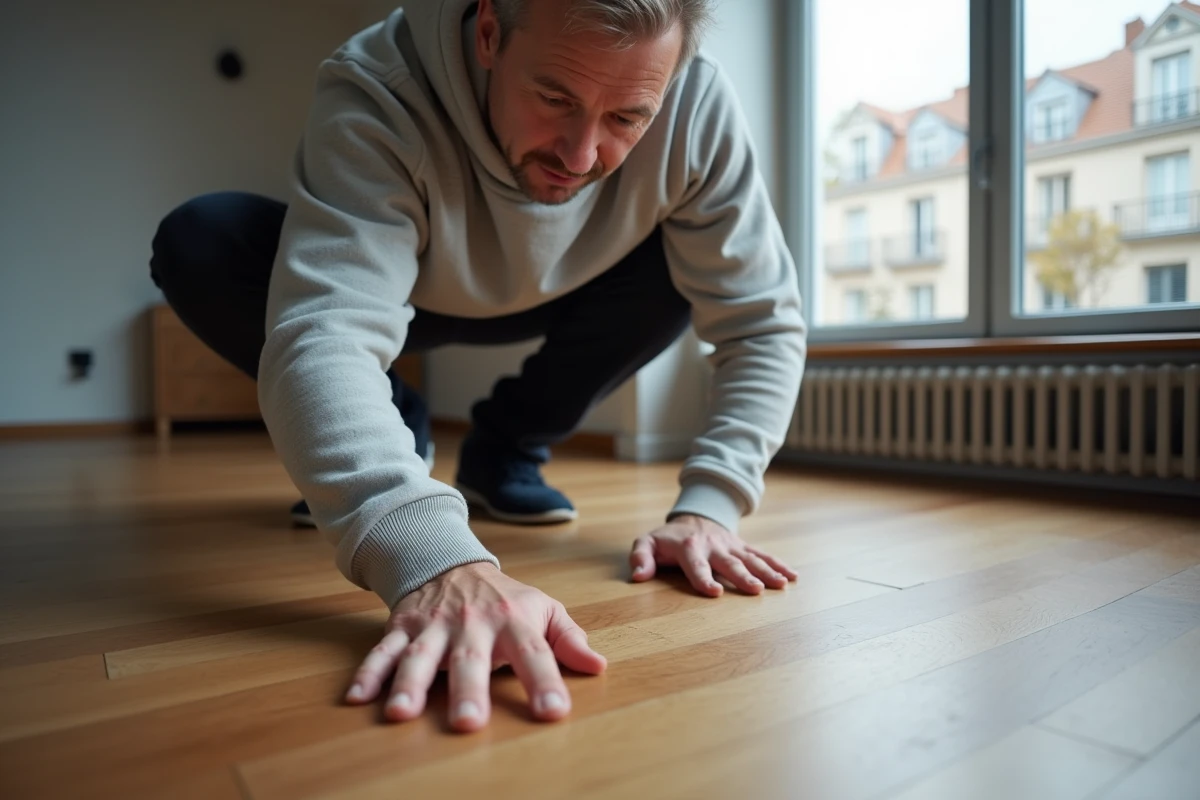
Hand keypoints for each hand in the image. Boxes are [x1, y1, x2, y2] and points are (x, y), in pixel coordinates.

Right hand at [343, 562, 605, 731]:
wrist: (450, 560)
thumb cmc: (504, 597)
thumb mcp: (543, 608)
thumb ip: (569, 639)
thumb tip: (598, 666)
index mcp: (514, 621)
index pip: (534, 653)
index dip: (545, 682)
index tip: (553, 711)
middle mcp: (473, 625)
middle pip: (471, 660)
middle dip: (469, 691)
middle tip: (469, 723)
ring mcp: (434, 627)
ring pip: (420, 657)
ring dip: (409, 684)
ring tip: (400, 714)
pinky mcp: (403, 627)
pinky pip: (383, 651)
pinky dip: (368, 673)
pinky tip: (358, 698)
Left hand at [629, 513, 798, 596]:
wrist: (693, 518)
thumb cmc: (667, 539)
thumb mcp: (647, 543)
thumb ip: (640, 557)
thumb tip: (638, 576)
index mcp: (688, 546)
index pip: (696, 563)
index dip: (703, 578)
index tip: (714, 592)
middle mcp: (713, 545)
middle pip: (729, 562)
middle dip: (743, 576)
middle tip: (756, 590)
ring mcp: (731, 546)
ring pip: (750, 559)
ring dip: (766, 571)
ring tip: (782, 584)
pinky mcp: (743, 548)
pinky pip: (762, 555)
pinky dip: (778, 564)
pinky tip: (792, 576)